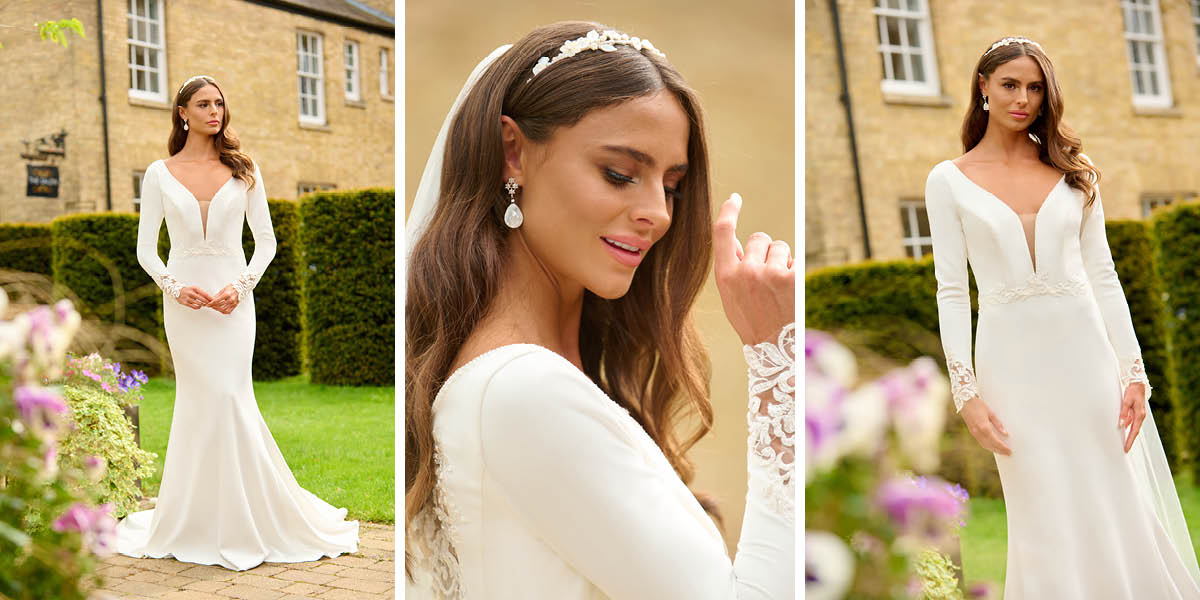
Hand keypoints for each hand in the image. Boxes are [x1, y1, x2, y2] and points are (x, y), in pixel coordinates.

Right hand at [175, 286, 212, 309]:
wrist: (177, 291)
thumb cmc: (189, 290)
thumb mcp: (195, 289)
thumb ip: (202, 293)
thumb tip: (211, 298)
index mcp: (195, 288)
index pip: (205, 294)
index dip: (210, 298)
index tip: (215, 300)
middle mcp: (191, 293)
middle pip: (202, 299)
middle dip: (208, 302)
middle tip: (211, 304)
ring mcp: (187, 298)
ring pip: (199, 303)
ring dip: (203, 305)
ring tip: (205, 304)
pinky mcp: (185, 303)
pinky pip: (194, 307)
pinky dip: (198, 307)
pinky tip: (199, 306)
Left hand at [207, 284, 239, 314]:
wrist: (241, 287)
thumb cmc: (233, 287)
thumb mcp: (223, 289)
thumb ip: (218, 295)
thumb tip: (212, 300)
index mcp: (227, 294)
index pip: (216, 301)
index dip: (211, 303)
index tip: (208, 304)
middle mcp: (230, 299)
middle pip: (219, 306)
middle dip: (213, 306)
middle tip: (210, 306)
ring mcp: (233, 303)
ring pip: (223, 310)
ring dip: (218, 309)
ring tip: (215, 308)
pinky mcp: (235, 305)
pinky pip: (229, 311)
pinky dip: (224, 312)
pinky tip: (221, 310)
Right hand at [712, 193, 795, 345]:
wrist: (775, 351)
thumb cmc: (753, 322)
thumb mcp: (731, 297)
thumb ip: (731, 268)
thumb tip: (735, 239)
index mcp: (725, 276)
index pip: (723, 233)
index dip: (728, 211)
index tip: (734, 198)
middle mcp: (745, 272)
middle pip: (759, 238)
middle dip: (766, 251)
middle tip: (768, 278)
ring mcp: (769, 274)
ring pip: (780, 248)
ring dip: (783, 262)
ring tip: (780, 289)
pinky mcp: (792, 278)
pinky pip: (795, 261)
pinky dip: (795, 274)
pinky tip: (791, 294)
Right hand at [961, 396, 1011, 455]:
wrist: (964, 401)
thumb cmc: (978, 404)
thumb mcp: (990, 412)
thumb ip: (998, 424)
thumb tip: (1005, 433)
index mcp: (984, 427)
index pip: (995, 441)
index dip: (1002, 447)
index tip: (1009, 451)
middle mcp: (978, 432)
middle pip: (990, 445)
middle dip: (999, 450)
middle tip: (1008, 453)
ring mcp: (974, 432)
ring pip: (984, 445)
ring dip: (993, 449)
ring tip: (1002, 451)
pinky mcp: (972, 432)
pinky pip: (980, 442)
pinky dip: (988, 446)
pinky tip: (992, 446)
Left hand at [1119, 382, 1146, 452]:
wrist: (1138, 384)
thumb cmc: (1133, 392)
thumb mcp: (1126, 402)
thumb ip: (1123, 413)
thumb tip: (1121, 424)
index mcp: (1139, 415)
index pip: (1134, 431)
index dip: (1130, 440)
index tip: (1126, 448)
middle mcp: (1140, 416)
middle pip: (1135, 431)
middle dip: (1130, 440)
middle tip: (1125, 449)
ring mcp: (1138, 414)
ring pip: (1133, 427)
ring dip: (1129, 434)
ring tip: (1124, 442)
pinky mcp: (1135, 412)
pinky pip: (1131, 421)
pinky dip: (1127, 426)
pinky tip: (1122, 429)